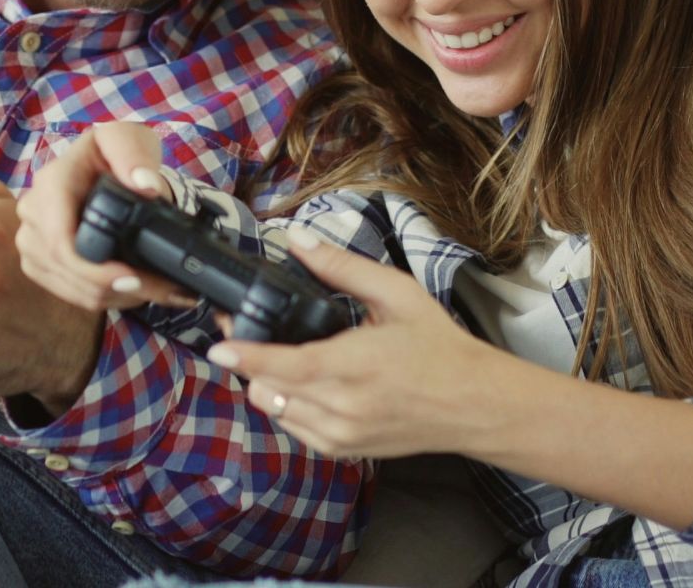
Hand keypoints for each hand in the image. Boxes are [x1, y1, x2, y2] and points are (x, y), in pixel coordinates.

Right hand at [14, 122, 194, 312]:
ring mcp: (30, 240)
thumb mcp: (129, 139)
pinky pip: (68, 293)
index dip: (95, 269)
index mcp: (51, 183)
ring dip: (117, 298)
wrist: (100, 169)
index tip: (133, 278)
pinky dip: (104, 298)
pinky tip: (132, 291)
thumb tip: (146, 186)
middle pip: (69, 270)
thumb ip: (135, 155)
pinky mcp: (37, 262)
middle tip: (166, 290)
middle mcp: (32, 212)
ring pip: (72, 288)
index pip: (61, 241)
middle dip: (119, 289)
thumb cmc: (114, 153)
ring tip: (159, 291)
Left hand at [205, 225, 501, 459]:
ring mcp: (343, 434)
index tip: (219, 344)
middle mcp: (344, 407)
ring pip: (276, 411)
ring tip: (274, 356)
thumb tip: (298, 241)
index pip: (287, 364)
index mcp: (356, 365)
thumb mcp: (397, 295)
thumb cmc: (439, 347)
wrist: (474, 404)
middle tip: (243, 331)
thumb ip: (343, 268)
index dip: (248, 355)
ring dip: (265, 384)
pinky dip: (286, 406)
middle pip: (270, 388)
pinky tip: (299, 384)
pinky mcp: (345, 450)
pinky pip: (295, 429)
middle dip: (249, 360)